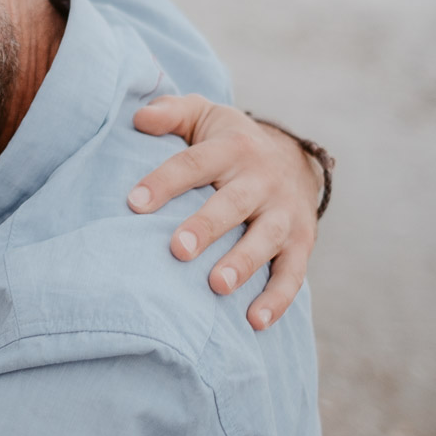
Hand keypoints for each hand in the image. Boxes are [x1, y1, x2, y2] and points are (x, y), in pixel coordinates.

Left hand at [129, 94, 321, 329]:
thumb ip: (170, 113)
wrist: (293, 159)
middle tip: (178, 249)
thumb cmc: (229, 142)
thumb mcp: (203, 116)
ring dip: (243, 264)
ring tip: (216, 286)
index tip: (133, 203)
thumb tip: (138, 118)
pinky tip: (254, 322)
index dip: (164, 182)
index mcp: (232, 148)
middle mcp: (262, 180)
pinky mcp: (302, 243)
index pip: (193, 163)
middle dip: (206, 227)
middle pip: (232, 203)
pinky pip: (292, 274)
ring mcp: (285, 213)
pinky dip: (277, 299)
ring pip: (266, 240)